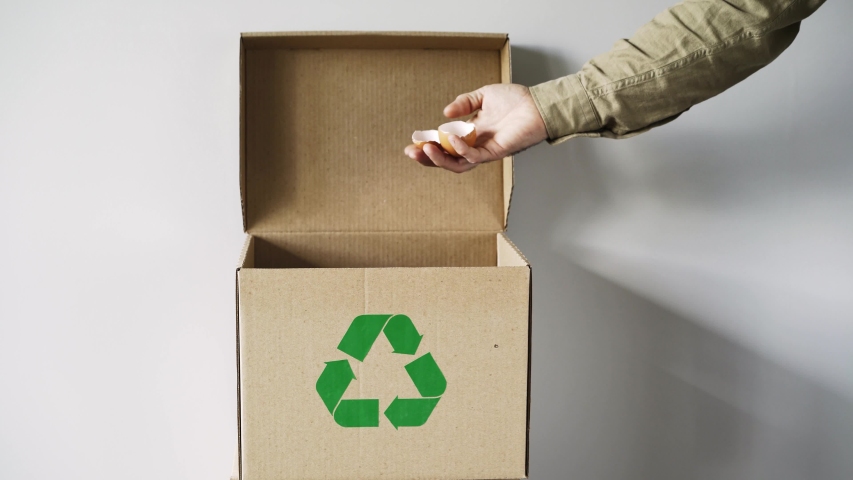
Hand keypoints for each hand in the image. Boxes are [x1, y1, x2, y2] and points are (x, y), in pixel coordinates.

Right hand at [404, 84, 547, 172]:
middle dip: (428, 158)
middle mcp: (476, 144)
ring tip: (426, 150)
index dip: (428, 145)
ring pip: (458, 164)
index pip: (445, 144)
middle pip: (447, 158)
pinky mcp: (496, 152)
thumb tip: (444, 114)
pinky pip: (474, 156)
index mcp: (471, 132)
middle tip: (411, 153)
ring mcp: (485, 150)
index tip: (412, 143)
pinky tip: (452, 138)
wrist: (538, 104)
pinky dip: (461, 149)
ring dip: (440, 159)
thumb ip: (464, 103)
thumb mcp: (484, 95)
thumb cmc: (516, 99)